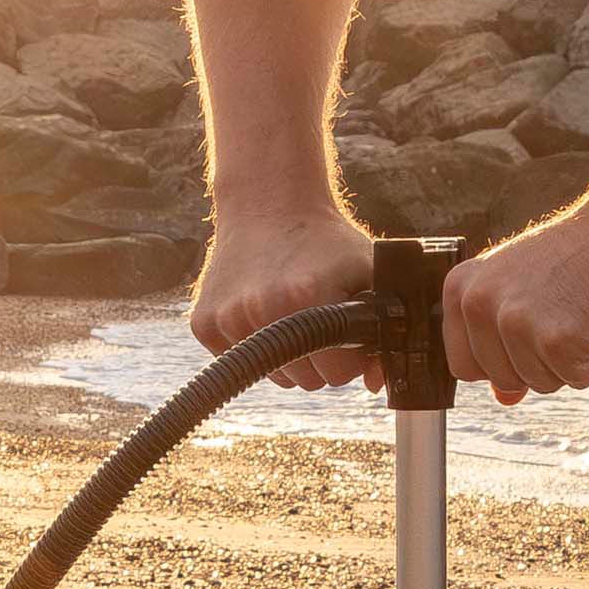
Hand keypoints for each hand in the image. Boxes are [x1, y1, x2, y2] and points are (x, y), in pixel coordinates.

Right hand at [192, 203, 380, 390]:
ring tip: (290, 308)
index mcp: (304, 297)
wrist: (268, 204)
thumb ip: (384, 327)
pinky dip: (257, 346)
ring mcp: (227, 319)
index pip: (339, 373)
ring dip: (290, 355)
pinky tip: (262, 309)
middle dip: (322, 357)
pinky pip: (244, 363)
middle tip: (319, 314)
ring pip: (277, 376)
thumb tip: (379, 384)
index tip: (347, 328)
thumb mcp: (369, 271)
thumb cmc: (325, 241)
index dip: (351, 354)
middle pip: (308, 381)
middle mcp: (260, 311)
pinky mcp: (204, 325)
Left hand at [442, 193, 588, 404]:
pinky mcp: (557, 339)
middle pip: (503, 380)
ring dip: (572, 358)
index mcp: (462, 290)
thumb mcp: (525, 290)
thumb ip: (504, 344)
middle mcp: (480, 304)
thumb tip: (503, 399)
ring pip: (541, 383)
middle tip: (567, 309)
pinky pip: (578, 380)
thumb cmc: (580, 255)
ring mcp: (517, 322)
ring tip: (584, 310)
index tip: (533, 323)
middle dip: (541, 360)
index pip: (465, 366)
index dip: (504, 359)